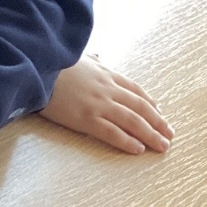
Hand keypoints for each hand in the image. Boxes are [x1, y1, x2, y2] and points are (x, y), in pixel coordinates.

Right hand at [40, 55, 172, 153]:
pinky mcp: (86, 118)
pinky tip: (139, 149)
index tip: (159, 111)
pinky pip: (112, 132)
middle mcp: (108, 89)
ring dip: (150, 134)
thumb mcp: (78, 56)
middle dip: (158, 122)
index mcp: (106, 74)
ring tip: (162, 146)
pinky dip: (127, 141)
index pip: (135, 90)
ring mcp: (99, 104)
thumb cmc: (54, 63)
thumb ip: (91, 59)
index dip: (149, 102)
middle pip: (140, 107)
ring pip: (132, 121)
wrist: (36, 68)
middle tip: (169, 134)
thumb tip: (97, 56)